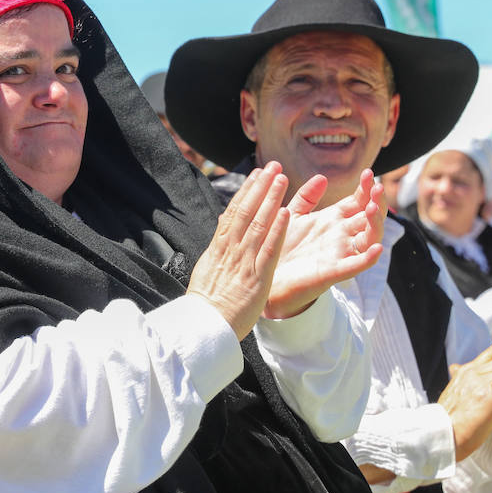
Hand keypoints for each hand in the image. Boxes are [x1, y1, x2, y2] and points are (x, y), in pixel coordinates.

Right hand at [187, 162, 290, 340]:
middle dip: (261, 187)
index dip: (247, 191)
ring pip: (258, 224)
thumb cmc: (207, 303)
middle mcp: (231, 250)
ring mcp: (244, 262)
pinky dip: (278, 231)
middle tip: (273, 166)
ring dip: (271, 200)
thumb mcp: (207, 269)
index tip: (256, 175)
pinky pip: (269, 250)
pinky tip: (286, 213)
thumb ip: (218, 247)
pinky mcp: (257, 277)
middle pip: (246, 211)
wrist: (205, 326)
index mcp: (219, 248)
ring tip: (281, 178)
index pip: (233, 212)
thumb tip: (221, 227)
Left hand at [264, 169, 385, 318]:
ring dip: (375, 223)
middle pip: (369, 217)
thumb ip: (307, 197)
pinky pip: (356, 265)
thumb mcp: (293, 215)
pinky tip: (377, 248)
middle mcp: (341, 235)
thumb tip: (322, 177)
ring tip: (373, 207)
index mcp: (333, 220)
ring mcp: (340, 253)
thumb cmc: (280, 245)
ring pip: (370, 238)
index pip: (358, 201)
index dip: (365, 188)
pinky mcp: (333, 271)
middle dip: (377, 202)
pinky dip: (368, 258)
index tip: (368, 173)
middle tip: (378, 187)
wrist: (265, 274)